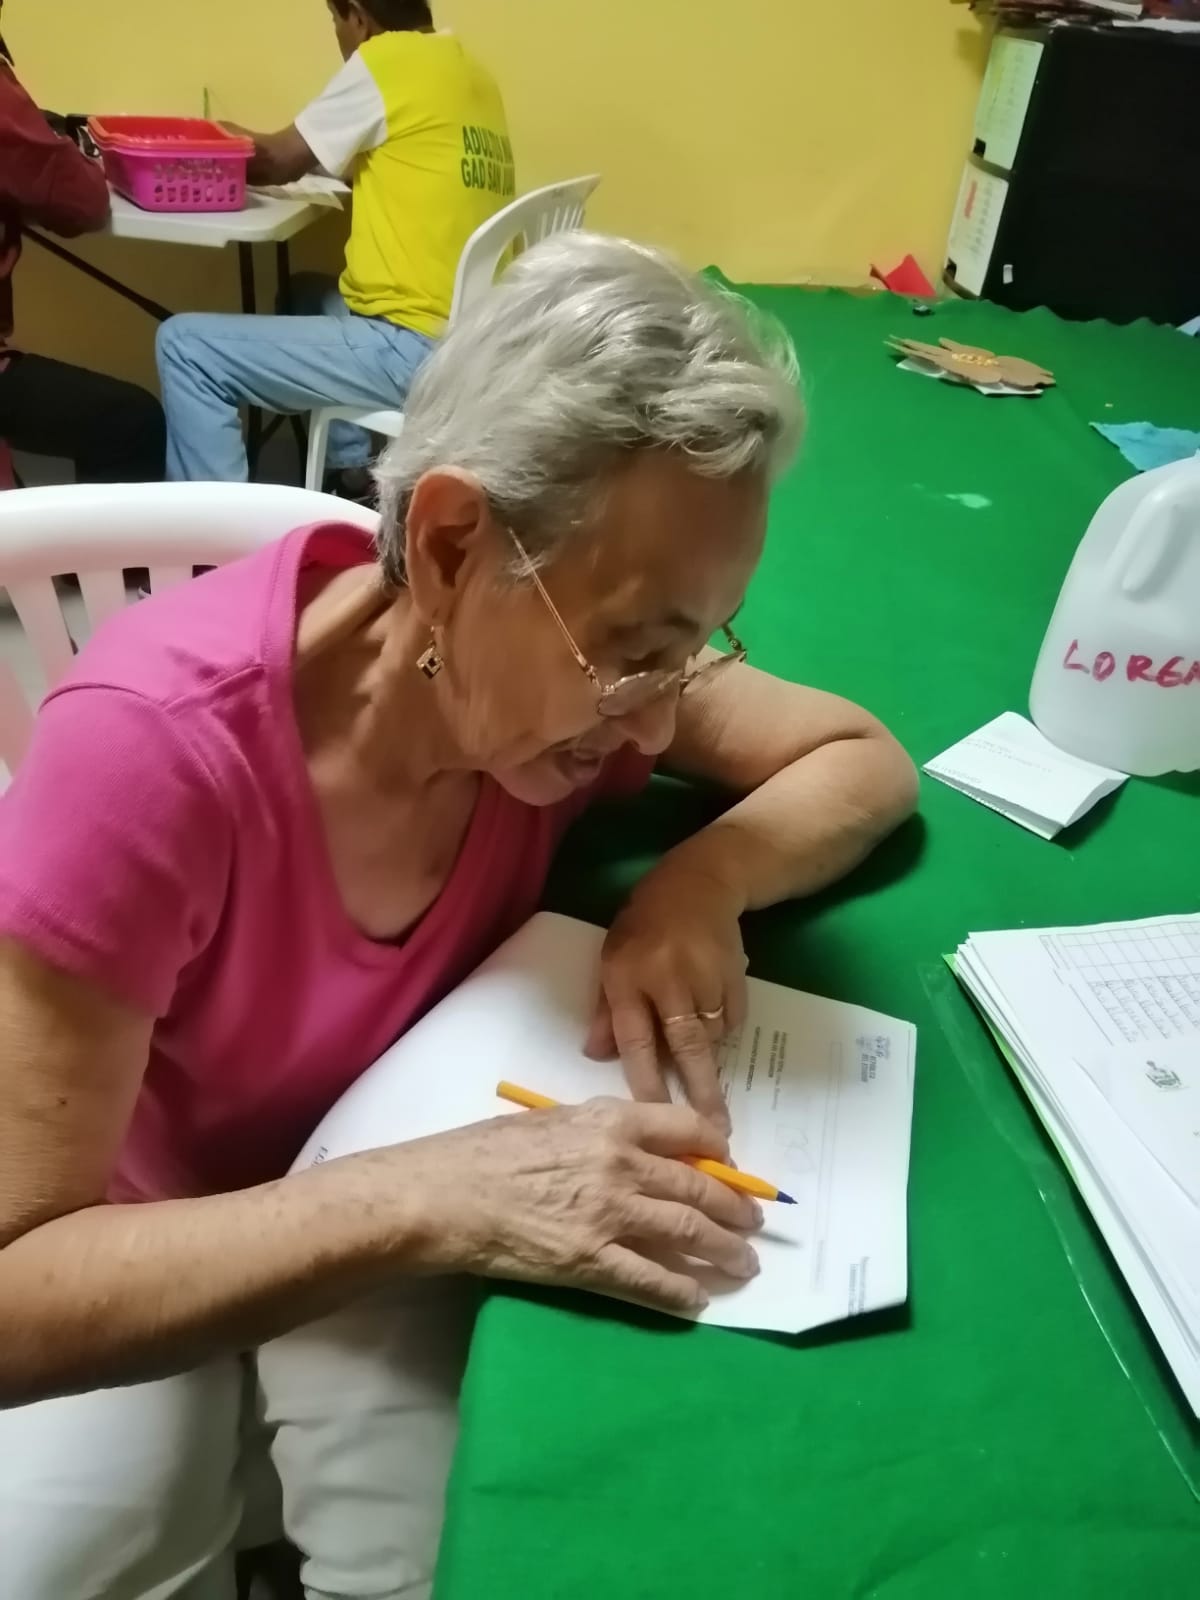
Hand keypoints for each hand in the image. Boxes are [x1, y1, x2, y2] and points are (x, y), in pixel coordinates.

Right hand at [397, 1099, 761, 1314]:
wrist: (446, 1194)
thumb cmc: (485, 1151)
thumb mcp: (551, 1121)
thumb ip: (598, 1132)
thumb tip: (633, 1149)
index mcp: (611, 1122)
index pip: (686, 1129)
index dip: (717, 1150)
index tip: (729, 1163)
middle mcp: (623, 1164)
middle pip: (697, 1187)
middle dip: (734, 1208)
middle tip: (754, 1222)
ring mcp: (611, 1215)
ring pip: (687, 1234)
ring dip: (723, 1251)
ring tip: (743, 1264)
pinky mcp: (592, 1262)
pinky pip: (651, 1280)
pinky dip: (681, 1292)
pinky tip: (698, 1300)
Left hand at [584, 866, 748, 1132]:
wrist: (699, 883)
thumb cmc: (643, 925)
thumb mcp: (613, 959)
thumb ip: (607, 1009)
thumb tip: (595, 1055)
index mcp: (628, 977)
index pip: (636, 1040)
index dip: (646, 1081)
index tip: (656, 1117)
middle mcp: (668, 980)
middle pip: (686, 1046)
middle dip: (700, 1092)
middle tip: (715, 1133)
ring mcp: (706, 978)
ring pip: (712, 1038)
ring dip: (710, 1066)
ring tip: (714, 1100)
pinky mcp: (736, 977)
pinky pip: (731, 1021)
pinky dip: (723, 1033)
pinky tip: (713, 1026)